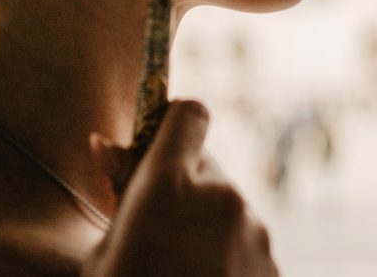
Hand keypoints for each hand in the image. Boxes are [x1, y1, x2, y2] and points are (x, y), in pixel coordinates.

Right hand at [82, 101, 277, 276]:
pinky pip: (246, 243)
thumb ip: (116, 193)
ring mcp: (255, 233)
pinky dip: (229, 258)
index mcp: (170, 187)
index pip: (188, 115)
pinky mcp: (273, 266)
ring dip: (207, 226)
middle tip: (154, 232)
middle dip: (184, 188)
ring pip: (228, 208)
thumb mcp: (103, 257)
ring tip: (178, 272)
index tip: (154, 151)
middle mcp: (222, 198)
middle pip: (206, 166)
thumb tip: (105, 143)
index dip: (171, 126)